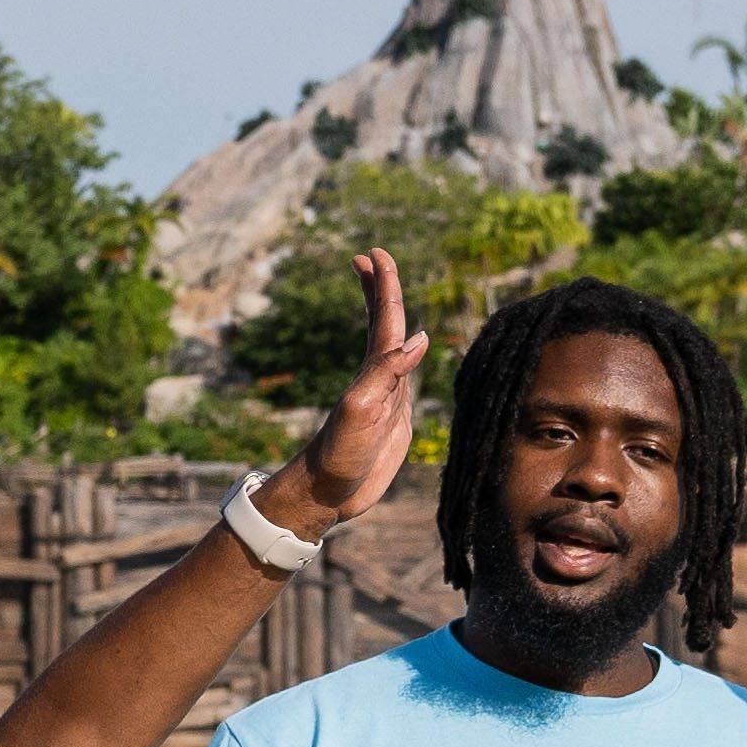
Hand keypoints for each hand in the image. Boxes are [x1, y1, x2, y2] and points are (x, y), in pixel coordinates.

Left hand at [262, 254, 428, 533]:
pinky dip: (406, 361)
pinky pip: (403, 380)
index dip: (382, 286)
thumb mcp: (361, 410)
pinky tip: (404, 359)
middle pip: (385, 325)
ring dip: (392, 320)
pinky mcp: (394, 422)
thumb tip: (419, 337)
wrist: (326, 494)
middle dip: (380, 291)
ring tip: (389, 298)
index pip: (384, 320)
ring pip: (394, 349)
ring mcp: (387, 399)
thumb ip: (386, 374)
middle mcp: (380, 380)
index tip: (373, 252)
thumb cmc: (338, 455)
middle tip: (373, 257)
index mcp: (373, 373)